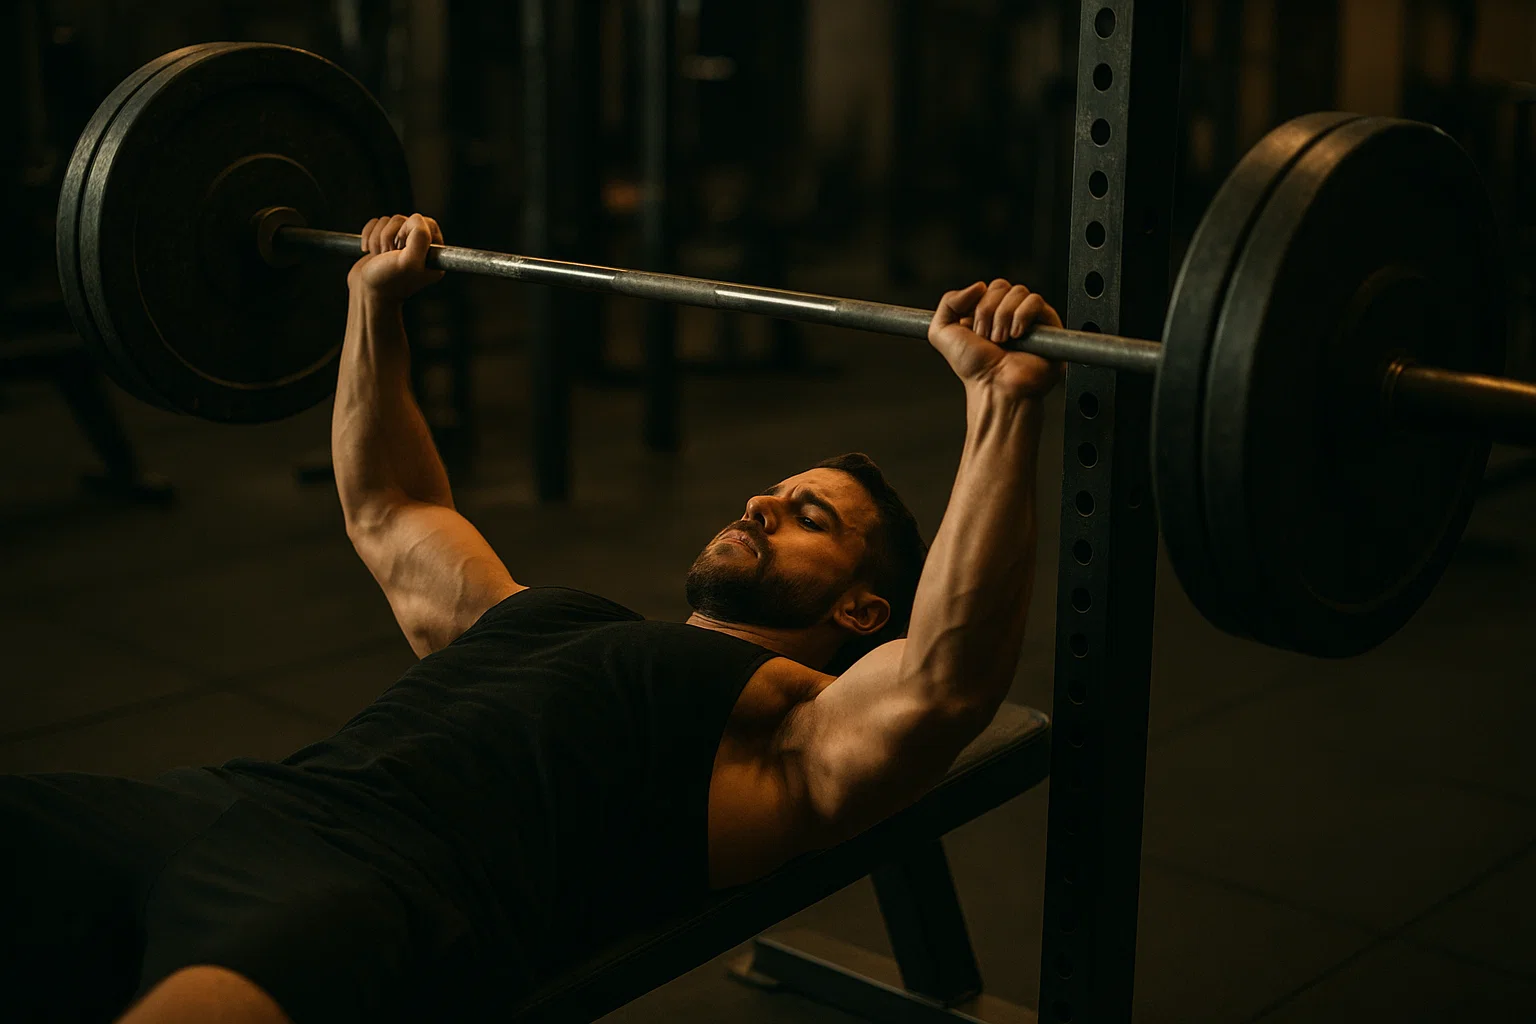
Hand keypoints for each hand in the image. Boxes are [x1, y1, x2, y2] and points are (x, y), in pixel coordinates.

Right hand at [347, 213, 445, 302]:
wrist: (365, 293)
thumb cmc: (388, 281)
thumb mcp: (410, 261)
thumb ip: (420, 237)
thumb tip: (416, 219)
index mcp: (433, 255)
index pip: (427, 223)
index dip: (410, 229)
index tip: (402, 247)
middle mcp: (419, 249)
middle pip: (405, 219)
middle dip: (390, 235)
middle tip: (389, 254)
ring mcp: (400, 245)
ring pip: (388, 221)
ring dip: (378, 238)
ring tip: (379, 256)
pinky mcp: (383, 242)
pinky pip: (376, 223)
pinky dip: (368, 235)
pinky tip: (370, 252)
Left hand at [928, 279, 1063, 398]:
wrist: (995, 386)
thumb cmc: (974, 368)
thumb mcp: (941, 332)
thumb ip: (947, 302)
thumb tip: (978, 285)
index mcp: (987, 314)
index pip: (987, 288)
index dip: (978, 305)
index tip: (974, 331)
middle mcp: (1008, 314)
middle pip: (1001, 286)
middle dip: (988, 311)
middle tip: (988, 338)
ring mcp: (1028, 318)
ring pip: (1018, 292)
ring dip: (1003, 317)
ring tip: (1002, 341)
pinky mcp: (1048, 324)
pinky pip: (1035, 301)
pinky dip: (1022, 315)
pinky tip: (1017, 335)